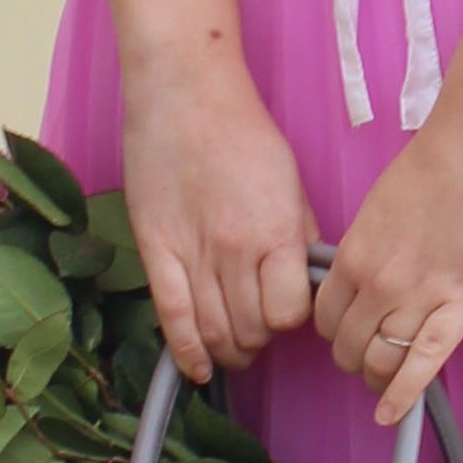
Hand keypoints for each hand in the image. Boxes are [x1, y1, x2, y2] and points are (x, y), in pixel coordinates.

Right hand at [121, 61, 317, 385]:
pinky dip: (187, 353)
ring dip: (228, 350)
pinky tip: (198, 369)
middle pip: (253, 331)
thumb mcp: (292, 183)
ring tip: (232, 345)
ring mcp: (192, 254)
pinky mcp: (156, 251)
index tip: (286, 309)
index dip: (290, 319)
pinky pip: (172, 320)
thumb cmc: (242, 131)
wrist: (185, 93)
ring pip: (215, 333)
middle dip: (260, 338)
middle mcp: (236, 252)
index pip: (290, 314)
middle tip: (258, 327)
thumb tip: (306, 279)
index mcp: (278, 233)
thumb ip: (299, 236)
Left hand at [317, 110, 462, 427]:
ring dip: (378, 376)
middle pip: (348, 347)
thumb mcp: (377, 211)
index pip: (324, 320)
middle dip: (353, 358)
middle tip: (366, 358)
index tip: (345, 334)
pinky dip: (403, 395)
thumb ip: (365, 253)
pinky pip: (424, 364)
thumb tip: (359, 283)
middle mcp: (377, 284)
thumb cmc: (434, 169)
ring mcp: (418, 298)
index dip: (333, 334)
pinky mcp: (460, 307)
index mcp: (352, 257)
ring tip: (384, 379)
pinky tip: (390, 414)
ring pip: (381, 362)